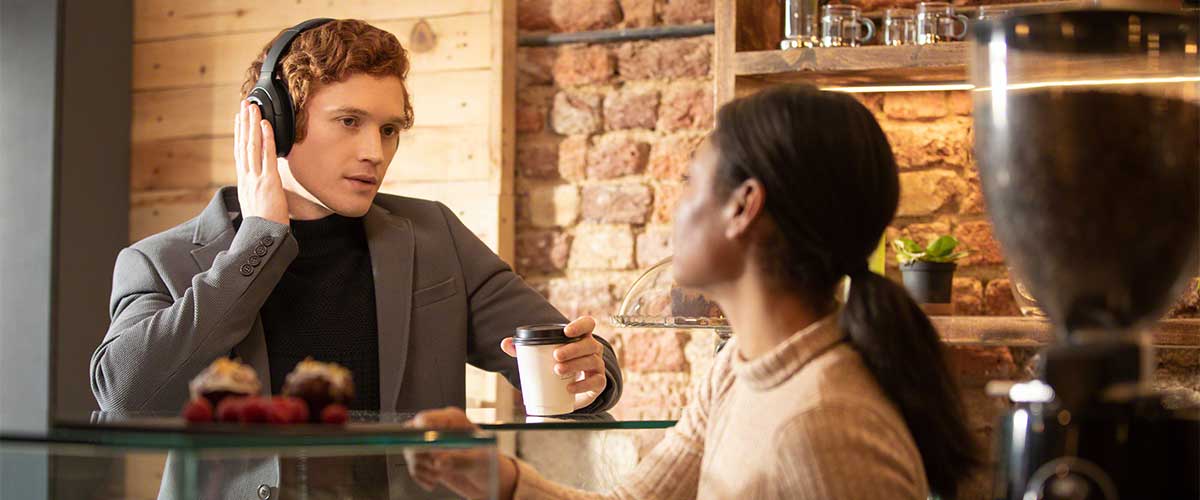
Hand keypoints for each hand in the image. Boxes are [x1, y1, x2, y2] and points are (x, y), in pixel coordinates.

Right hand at [234, 100, 288, 225]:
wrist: (262, 237)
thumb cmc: (263, 225)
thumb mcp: (255, 204)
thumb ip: (256, 190)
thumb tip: (261, 182)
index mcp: (244, 181)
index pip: (239, 151)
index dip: (239, 133)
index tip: (239, 119)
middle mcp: (246, 176)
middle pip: (243, 144)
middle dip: (244, 122)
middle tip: (245, 104)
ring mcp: (256, 178)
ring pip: (252, 145)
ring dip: (252, 125)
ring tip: (253, 108)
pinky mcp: (268, 181)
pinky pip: (267, 155)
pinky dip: (266, 139)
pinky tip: (266, 125)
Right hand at [404, 407, 517, 499]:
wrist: (489, 479)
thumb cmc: (489, 464)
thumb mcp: (479, 462)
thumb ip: (460, 460)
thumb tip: (440, 461)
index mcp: (452, 420)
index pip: (425, 419)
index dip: (419, 434)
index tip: (424, 450)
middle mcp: (439, 429)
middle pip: (412, 434)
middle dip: (420, 454)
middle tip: (435, 467)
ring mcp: (432, 443)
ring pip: (411, 452)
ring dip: (422, 468)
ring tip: (439, 476)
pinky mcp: (428, 459)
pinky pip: (413, 466)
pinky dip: (420, 477)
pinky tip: (434, 483)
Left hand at [501, 316, 606, 409]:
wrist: (572, 389)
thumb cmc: (558, 365)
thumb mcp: (542, 355)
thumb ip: (524, 348)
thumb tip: (505, 343)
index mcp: (581, 338)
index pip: (588, 324)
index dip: (580, 325)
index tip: (566, 332)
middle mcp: (592, 349)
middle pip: (590, 344)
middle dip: (573, 349)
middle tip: (556, 356)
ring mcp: (597, 365)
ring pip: (592, 361)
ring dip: (575, 365)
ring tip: (557, 370)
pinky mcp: (598, 382)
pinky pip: (596, 381)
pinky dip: (583, 385)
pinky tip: (569, 388)